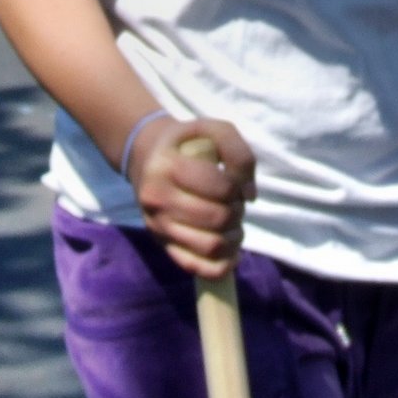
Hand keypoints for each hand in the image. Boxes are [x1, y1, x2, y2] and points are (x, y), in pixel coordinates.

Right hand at [125, 115, 256, 279]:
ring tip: (233, 225)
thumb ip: (239, 153)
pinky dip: (221, 266)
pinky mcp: (162, 246)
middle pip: (218, 218)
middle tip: (236, 204)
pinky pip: (197, 268)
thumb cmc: (186, 144)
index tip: (237, 183)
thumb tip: (250, 195)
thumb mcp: (212, 130)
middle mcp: (157, 198)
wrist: (148, 159)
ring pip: (210, 247)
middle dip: (238, 212)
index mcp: (168, 165)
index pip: (219, 186)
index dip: (238, 187)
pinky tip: (230, 252)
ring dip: (234, 238)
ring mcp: (157, 225)